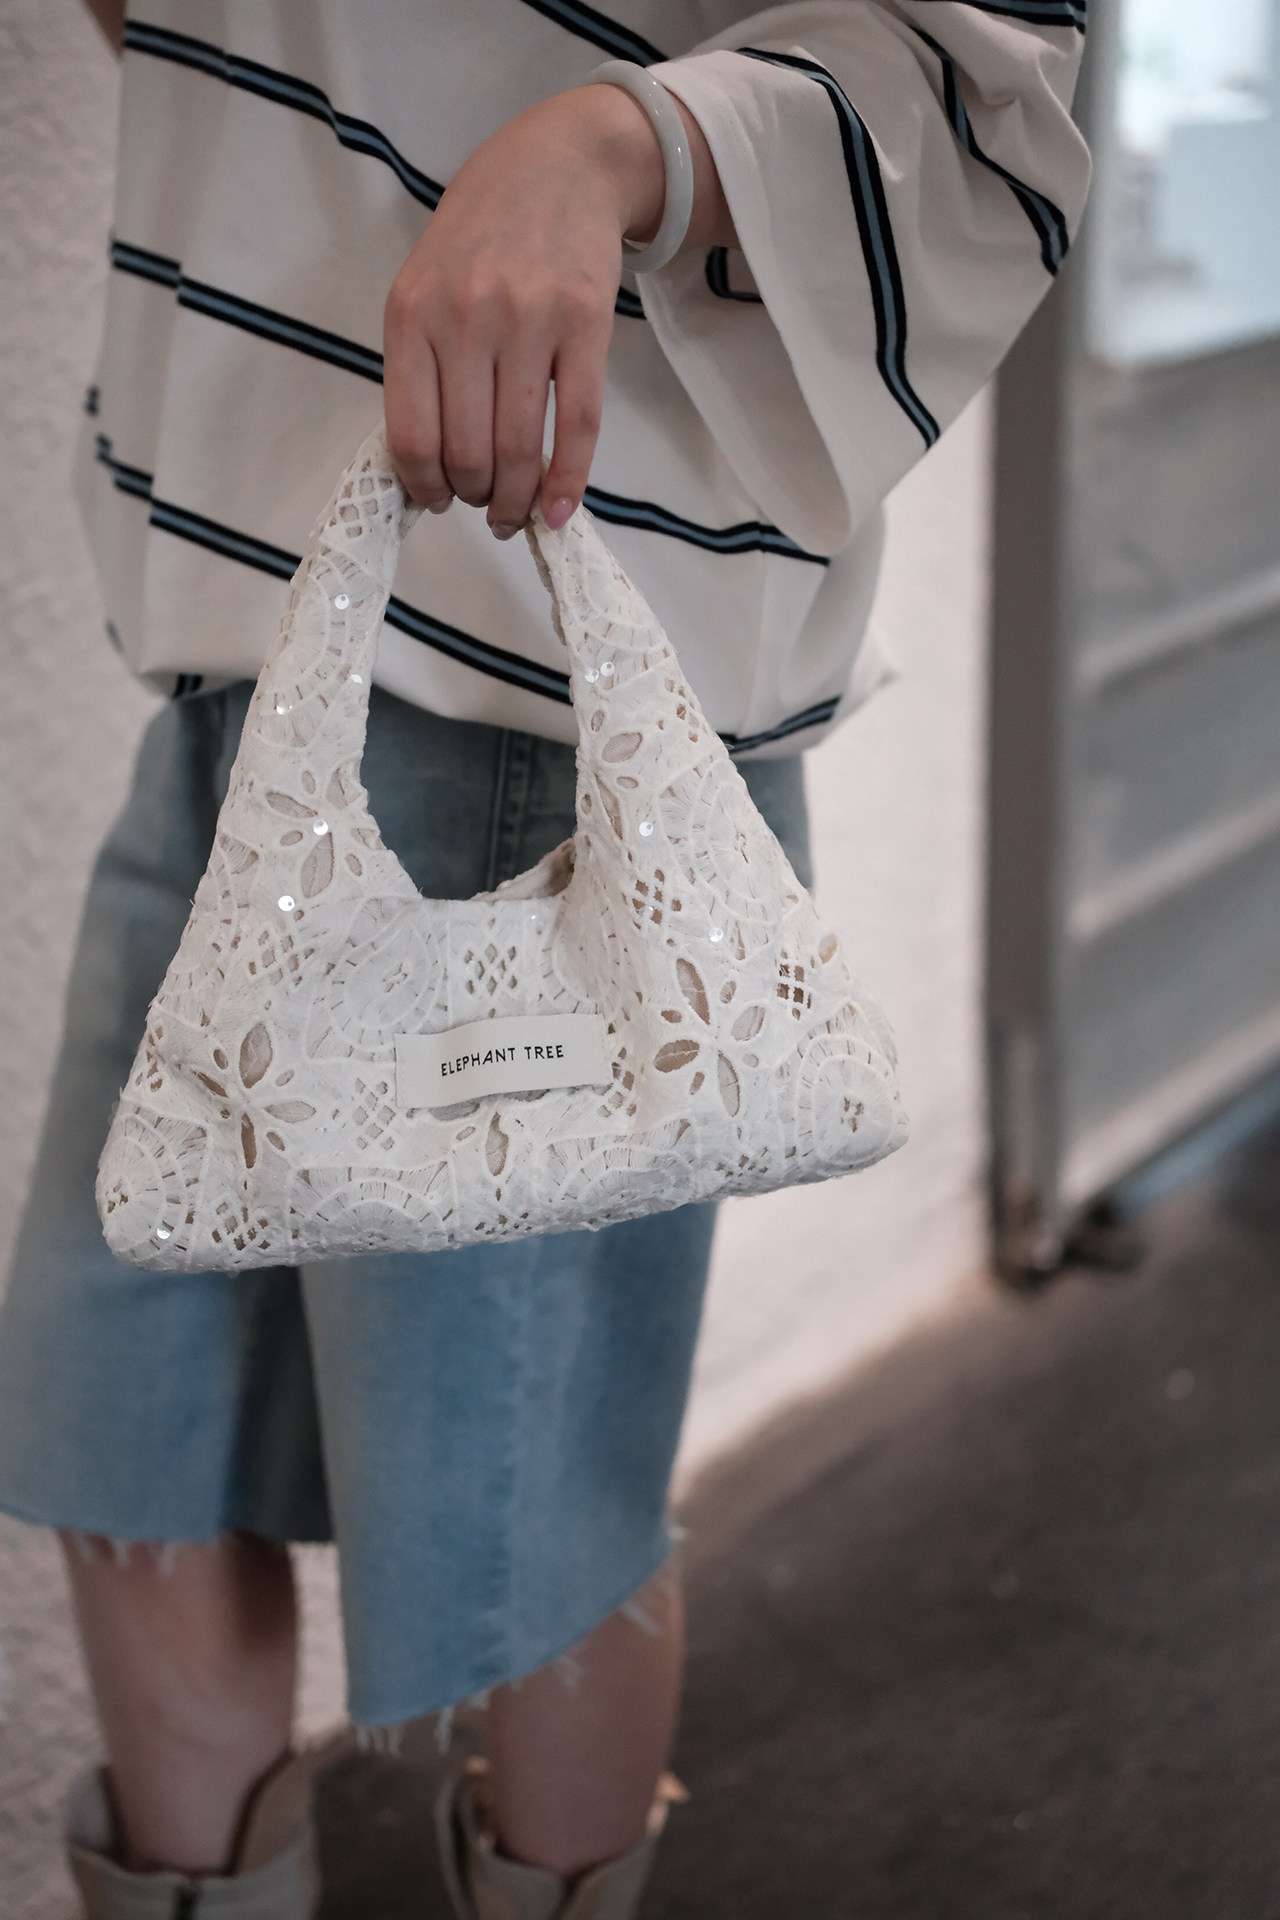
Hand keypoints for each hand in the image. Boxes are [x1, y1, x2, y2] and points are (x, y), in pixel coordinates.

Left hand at [383, 83, 732, 534]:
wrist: (557, 166)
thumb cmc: (481, 237)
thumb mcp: (425, 287)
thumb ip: (421, 367)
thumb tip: (428, 468)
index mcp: (412, 316)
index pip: (411, 436)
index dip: (425, 488)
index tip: (439, 501)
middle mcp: (466, 319)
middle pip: (468, 453)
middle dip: (476, 498)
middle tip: (485, 505)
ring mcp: (528, 322)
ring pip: (520, 449)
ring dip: (517, 501)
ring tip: (517, 511)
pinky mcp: (586, 326)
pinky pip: (577, 426)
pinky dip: (569, 482)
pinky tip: (560, 510)